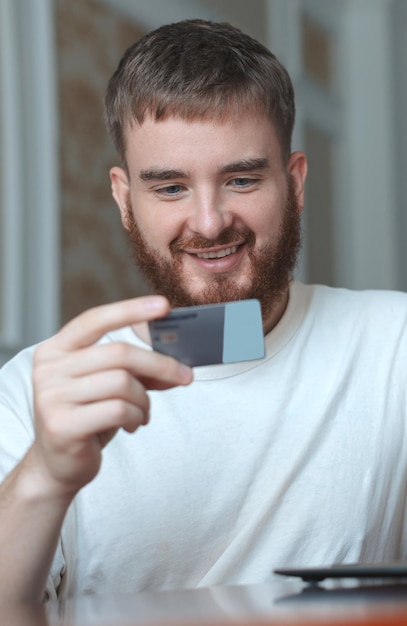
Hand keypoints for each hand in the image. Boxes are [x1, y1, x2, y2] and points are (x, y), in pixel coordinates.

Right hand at [31, 296, 192, 499]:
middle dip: (160, 365)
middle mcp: (48, 369)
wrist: (57, 464)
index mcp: (55, 350)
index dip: (130, 309)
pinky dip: (136, 417)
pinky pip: (118, 410)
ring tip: (143, 412)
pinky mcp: (62, 426)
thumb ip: (136, 370)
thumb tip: (177, 363)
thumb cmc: (86, 417)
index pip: (94, 320)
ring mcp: (51, 397)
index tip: (164, 305)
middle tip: (185, 376)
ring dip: (145, 400)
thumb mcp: (107, 386)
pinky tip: (133, 424)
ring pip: (123, 383)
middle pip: (119, 353)